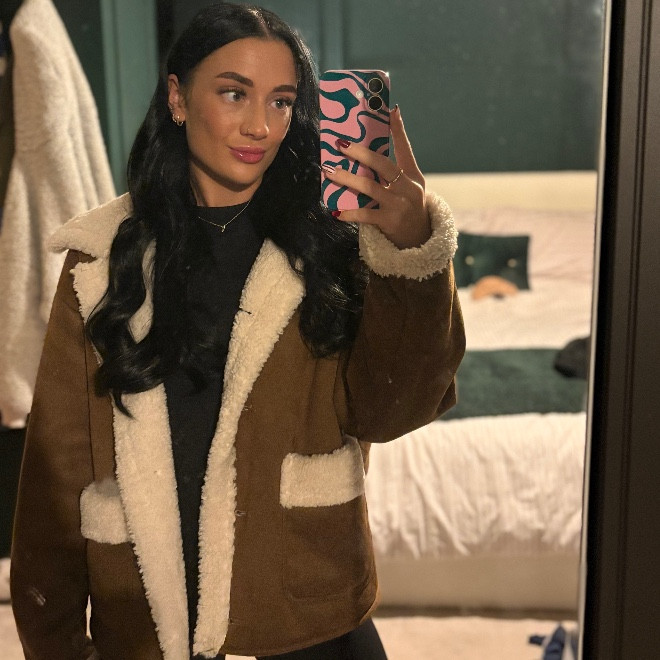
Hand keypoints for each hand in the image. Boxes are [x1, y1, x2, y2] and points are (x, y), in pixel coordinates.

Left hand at [322, 106, 430, 248]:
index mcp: (413, 175)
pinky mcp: (390, 222)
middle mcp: (408, 187)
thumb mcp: (410, 186)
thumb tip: (375, 149)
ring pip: (370, 187)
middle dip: (361, 153)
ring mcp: (399, 205)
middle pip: (383, 165)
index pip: (406, 148)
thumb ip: (396, 169)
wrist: (420, 239)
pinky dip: (350, 212)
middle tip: (341, 145)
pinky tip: (336, 211)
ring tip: (330, 172)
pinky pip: (365, 214)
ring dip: (347, 179)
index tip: (389, 110)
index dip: (398, 129)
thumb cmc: (409, 208)